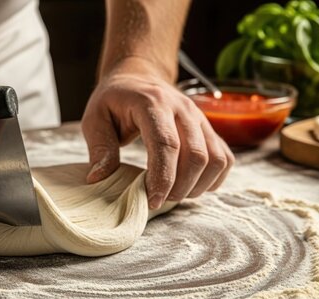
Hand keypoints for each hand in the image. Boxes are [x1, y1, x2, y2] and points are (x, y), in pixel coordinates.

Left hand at [82, 58, 233, 208]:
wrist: (138, 78)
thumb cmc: (115, 101)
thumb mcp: (94, 119)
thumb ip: (99, 148)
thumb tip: (99, 178)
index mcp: (152, 103)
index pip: (166, 144)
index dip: (163, 177)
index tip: (152, 200)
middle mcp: (182, 108)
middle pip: (196, 155)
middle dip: (180, 187)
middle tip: (159, 200)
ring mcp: (200, 117)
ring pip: (215, 159)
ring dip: (197, 186)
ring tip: (174, 194)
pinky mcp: (209, 128)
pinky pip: (224, 158)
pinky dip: (213, 179)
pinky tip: (191, 185)